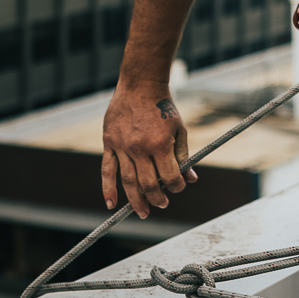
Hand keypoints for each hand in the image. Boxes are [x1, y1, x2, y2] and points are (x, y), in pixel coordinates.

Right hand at [101, 81, 197, 217]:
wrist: (141, 85)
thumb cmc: (163, 107)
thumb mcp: (179, 129)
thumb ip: (183, 155)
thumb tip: (191, 178)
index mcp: (160, 144)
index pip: (169, 177)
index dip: (176, 186)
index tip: (179, 187)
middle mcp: (140, 148)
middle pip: (148, 183)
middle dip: (157, 198)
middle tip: (162, 204)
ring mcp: (122, 147)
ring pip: (128, 181)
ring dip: (136, 200)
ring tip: (143, 212)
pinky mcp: (109, 143)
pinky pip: (107, 170)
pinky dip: (108, 189)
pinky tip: (111, 204)